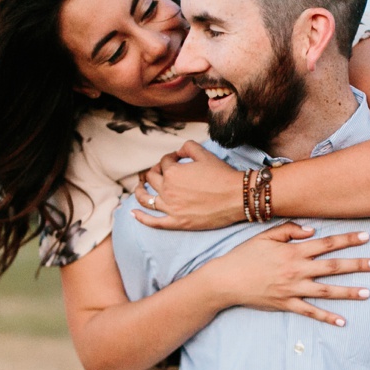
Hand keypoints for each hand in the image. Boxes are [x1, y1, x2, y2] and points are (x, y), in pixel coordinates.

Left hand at [133, 141, 247, 229]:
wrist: (236, 197)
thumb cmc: (222, 175)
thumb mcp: (205, 154)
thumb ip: (187, 147)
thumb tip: (178, 152)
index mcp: (173, 172)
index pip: (164, 162)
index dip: (170, 158)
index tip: (177, 159)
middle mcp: (167, 189)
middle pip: (152, 178)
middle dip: (155, 171)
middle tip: (161, 171)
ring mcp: (170, 208)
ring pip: (146, 199)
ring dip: (140, 192)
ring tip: (139, 189)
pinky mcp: (177, 222)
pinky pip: (153, 222)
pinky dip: (141, 218)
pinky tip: (133, 214)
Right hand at [202, 222, 369, 325]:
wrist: (226, 280)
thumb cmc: (245, 255)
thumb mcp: (265, 235)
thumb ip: (290, 230)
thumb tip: (313, 230)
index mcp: (293, 251)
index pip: (326, 243)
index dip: (347, 240)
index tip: (367, 237)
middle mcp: (297, 270)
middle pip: (333, 266)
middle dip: (357, 265)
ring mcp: (293, 289)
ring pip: (327, 291)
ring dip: (349, 292)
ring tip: (368, 293)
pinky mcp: (286, 304)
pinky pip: (310, 312)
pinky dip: (326, 317)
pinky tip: (342, 321)